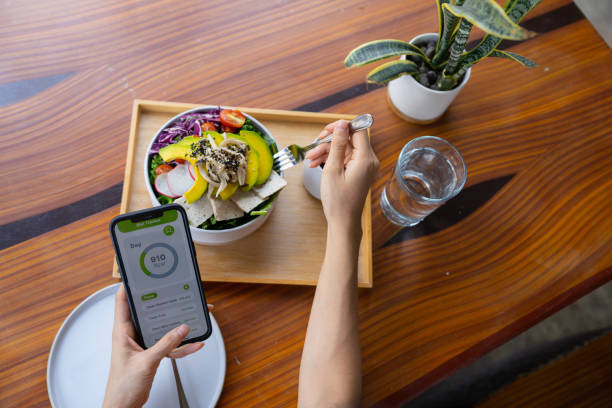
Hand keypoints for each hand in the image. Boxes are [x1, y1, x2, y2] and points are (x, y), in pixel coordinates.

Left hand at [103, 285, 209, 407]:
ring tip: (194, 316)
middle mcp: (132, 334)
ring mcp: (143, 343)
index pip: (123, 300)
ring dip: (178, 324)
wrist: (123, 407)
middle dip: (164, 301)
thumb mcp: (146, 362)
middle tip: (176, 290)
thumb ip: (165, 344)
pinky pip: (170, 344)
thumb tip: (181, 328)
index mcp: (122, 331)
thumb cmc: (122, 387)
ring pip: (163, 327)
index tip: (142, 272)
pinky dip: (183, 345)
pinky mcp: (152, 353)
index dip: (130, 284)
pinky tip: (194, 343)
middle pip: (149, 311)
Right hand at [305, 120, 378, 232]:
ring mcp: (364, 166)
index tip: (326, 131)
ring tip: (311, 159)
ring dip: (326, 151)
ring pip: (344, 148)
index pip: (358, 130)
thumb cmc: (338, 200)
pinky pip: (344, 158)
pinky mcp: (358, 171)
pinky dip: (331, 159)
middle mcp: (368, 160)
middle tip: (314, 146)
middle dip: (329, 141)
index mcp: (365, 159)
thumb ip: (337, 144)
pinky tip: (316, 164)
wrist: (343, 221)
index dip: (341, 127)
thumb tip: (342, 124)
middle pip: (349, 138)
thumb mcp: (333, 169)